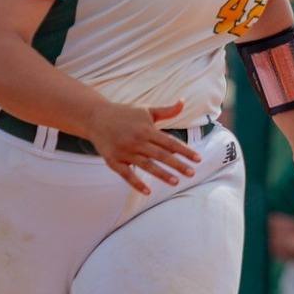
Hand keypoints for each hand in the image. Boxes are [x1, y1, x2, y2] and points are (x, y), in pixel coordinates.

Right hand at [83, 99, 197, 194]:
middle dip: (178, 165)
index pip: (170, 142)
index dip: (185, 151)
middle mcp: (137, 141)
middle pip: (161, 155)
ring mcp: (124, 152)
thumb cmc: (124, 113)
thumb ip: (167, 111)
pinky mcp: (113, 161)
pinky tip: (148, 191)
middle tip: (192, 174)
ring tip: (176, 182)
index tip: (198, 159)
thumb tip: (184, 102)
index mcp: (147, 129)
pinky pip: (126, 174)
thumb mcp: (146, 110)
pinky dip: (137, 183)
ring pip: (147, 165)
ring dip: (162, 174)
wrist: (95, 117)